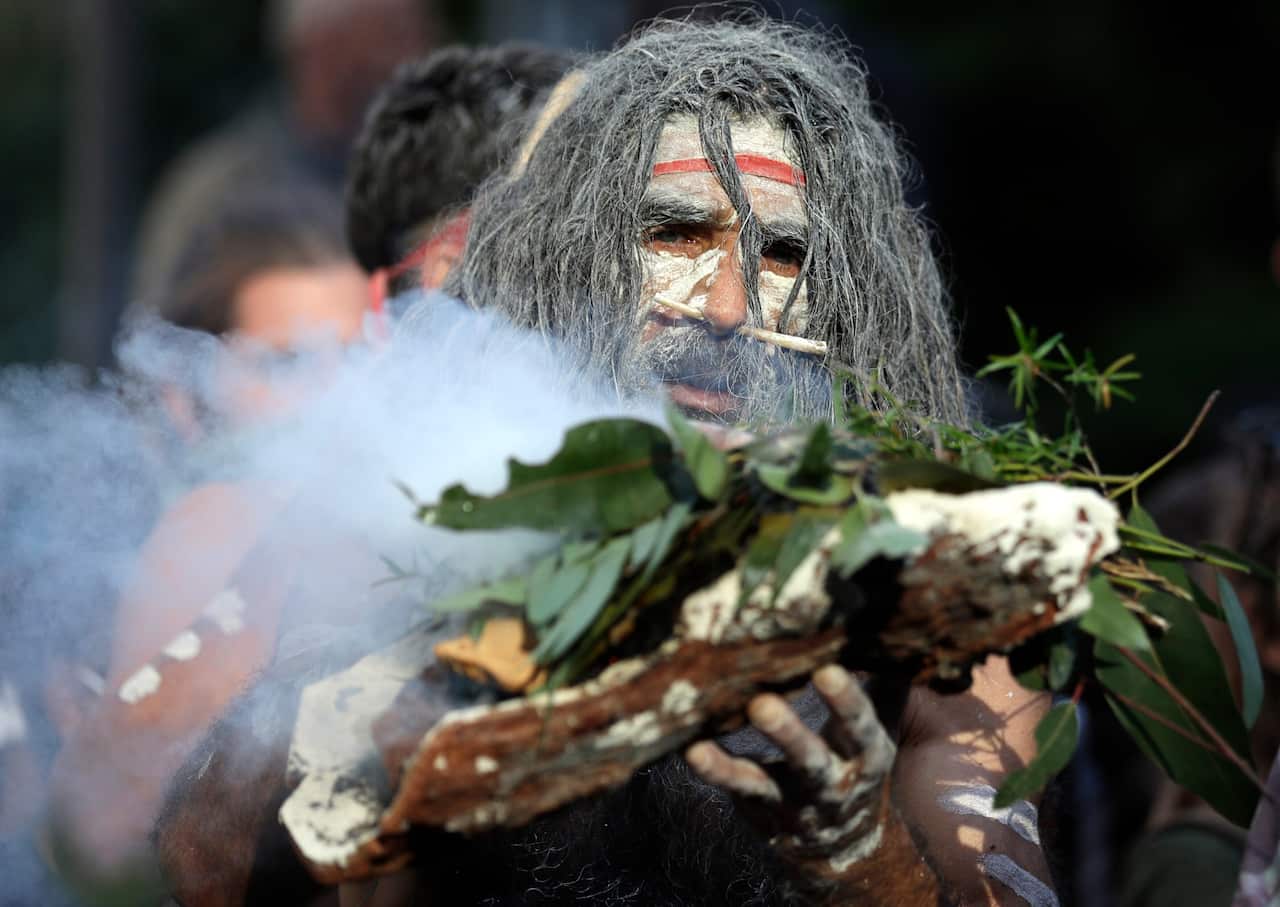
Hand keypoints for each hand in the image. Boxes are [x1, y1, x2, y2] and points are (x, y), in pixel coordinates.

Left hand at [685, 665, 896, 881]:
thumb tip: (889, 634)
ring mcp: (794, 800)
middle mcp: (832, 782)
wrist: (844, 844)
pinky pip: (737, 789)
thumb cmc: (854, 762)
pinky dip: (715, 771)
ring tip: (705, 744)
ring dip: (737, 763)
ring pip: (766, 780)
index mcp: (866, 756)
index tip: (827, 670)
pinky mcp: (762, 807)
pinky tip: (692, 751)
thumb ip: (885, 689)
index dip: (846, 701)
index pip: (859, 728)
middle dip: (788, 734)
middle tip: (762, 706)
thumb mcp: (875, 733)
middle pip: (810, 760)